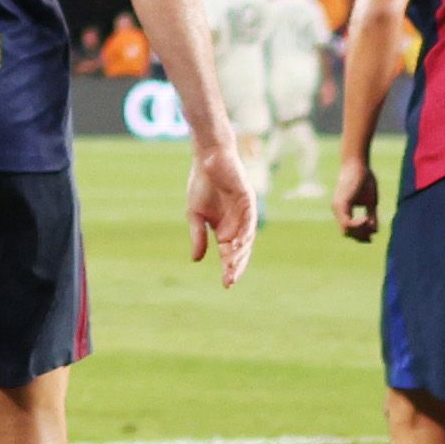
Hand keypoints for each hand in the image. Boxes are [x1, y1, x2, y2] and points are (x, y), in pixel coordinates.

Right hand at [183, 144, 258, 284]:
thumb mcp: (195, 215)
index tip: (226, 285)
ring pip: (246, 238)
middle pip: (240, 250)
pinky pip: (250, 220)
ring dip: (240, 252)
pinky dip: (245, 233)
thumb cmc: (201, 184)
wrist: (207, 159)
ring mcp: (244, 213)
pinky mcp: (248, 201)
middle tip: (230, 280)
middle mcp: (237, 224)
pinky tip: (238, 244)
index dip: (228, 268)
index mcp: (224, 229)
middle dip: (236, 266)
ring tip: (232, 265)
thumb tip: (197, 261)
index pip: (229, 254)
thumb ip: (198, 236)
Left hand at [332, 157, 382, 243]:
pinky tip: (366, 219)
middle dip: (360, 236)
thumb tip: (374, 230)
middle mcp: (338, 210)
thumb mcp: (371, 202)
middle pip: (347, 233)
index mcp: (344, 210)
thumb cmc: (365, 179)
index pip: (349, 229)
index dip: (360, 235)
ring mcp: (337, 208)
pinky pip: (347, 223)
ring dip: (360, 231)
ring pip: (346, 230)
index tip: (372, 236)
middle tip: (371, 235)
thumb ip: (371, 216)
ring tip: (369, 223)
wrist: (358, 163)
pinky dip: (357, 225)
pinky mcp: (341, 204)